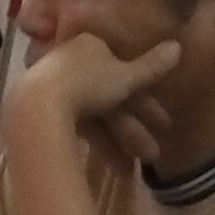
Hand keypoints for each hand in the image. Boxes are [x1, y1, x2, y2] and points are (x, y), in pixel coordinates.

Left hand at [4, 32, 185, 171]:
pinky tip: (115, 168)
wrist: (37, 107)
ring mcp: (58, 91)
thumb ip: (152, 66)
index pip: (125, 70)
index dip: (146, 98)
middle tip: (155, 153)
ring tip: (136, 169)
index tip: (163, 122)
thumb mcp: (126, 77)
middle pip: (112, 98)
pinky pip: (80, 128)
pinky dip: (98, 146)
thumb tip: (177, 47)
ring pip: (97, 117)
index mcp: (90, 46)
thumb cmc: (87, 83)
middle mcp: (73, 65)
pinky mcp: (47, 115)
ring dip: (120, 143)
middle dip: (135, 128)